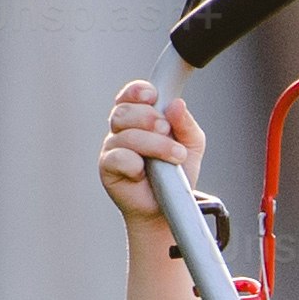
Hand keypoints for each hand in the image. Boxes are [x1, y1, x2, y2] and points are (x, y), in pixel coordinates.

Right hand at [97, 80, 203, 231]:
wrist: (168, 208)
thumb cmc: (175, 173)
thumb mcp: (191, 146)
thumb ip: (186, 124)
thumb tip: (177, 104)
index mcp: (139, 117)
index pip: (131, 95)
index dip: (138, 91)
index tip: (154, 96)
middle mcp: (122, 130)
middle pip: (124, 111)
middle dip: (149, 118)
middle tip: (167, 131)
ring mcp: (112, 148)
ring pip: (125, 134)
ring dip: (154, 143)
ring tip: (175, 156)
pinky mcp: (108, 168)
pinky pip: (117, 157)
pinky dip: (134, 162)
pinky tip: (144, 171)